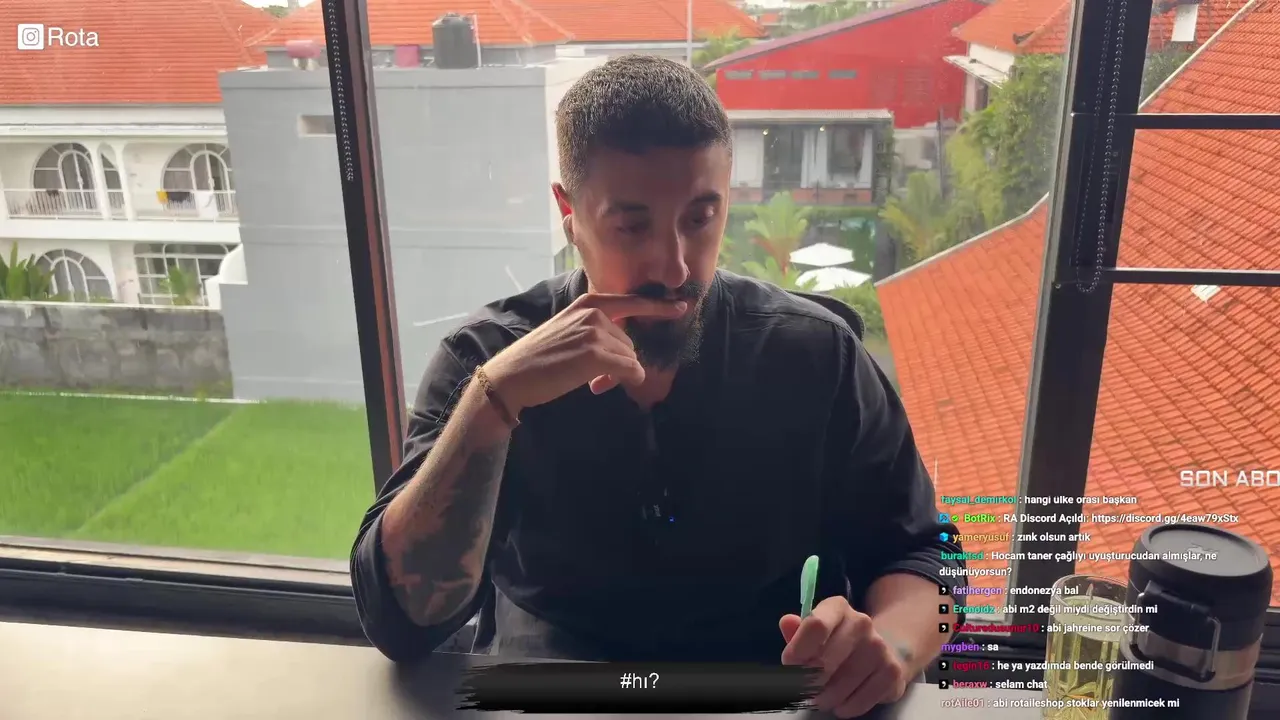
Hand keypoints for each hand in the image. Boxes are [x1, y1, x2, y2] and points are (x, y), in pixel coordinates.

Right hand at [481, 292, 688, 411]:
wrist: (512, 375)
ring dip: (616, 374)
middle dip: (618, 361)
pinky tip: (598, 386)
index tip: (681, 307)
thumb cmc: (537, 358)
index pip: (632, 302)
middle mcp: (595, 313)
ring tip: (588, 381)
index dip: (659, 306)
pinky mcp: (597, 355)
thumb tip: (623, 356)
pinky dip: (623, 381)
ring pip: (630, 358)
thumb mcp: (566, 331)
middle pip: (630, 342)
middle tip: (593, 377)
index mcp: (588, 303)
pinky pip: (630, 370)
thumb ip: (594, 332)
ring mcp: (597, 332)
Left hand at [780, 597, 910, 718]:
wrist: (882, 652)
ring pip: (840, 686)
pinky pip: (860, 700)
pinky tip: (841, 703)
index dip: (797, 651)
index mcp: (837, 607)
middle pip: (823, 661)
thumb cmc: (837, 643)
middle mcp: (861, 622)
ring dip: (824, 699)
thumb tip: (787, 622)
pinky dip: (845, 708)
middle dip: (807, 682)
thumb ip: (798, 631)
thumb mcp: (815, 633)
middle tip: (803, 688)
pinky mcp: (891, 672)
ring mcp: (879, 647)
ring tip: (820, 698)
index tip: (790, 666)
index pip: (815, 626)